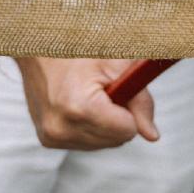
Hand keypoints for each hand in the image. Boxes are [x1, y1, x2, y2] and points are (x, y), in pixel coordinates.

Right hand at [17, 56, 158, 148]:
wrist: (40, 49)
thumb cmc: (80, 49)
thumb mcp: (118, 66)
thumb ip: (140, 102)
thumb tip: (153, 137)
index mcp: (80, 108)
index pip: (127, 131)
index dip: (129, 109)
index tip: (118, 89)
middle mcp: (62, 128)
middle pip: (116, 140)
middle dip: (117, 117)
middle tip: (102, 89)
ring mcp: (52, 136)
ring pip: (103, 144)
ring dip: (104, 123)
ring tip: (88, 95)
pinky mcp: (47, 139)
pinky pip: (85, 142)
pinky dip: (89, 126)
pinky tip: (78, 105)